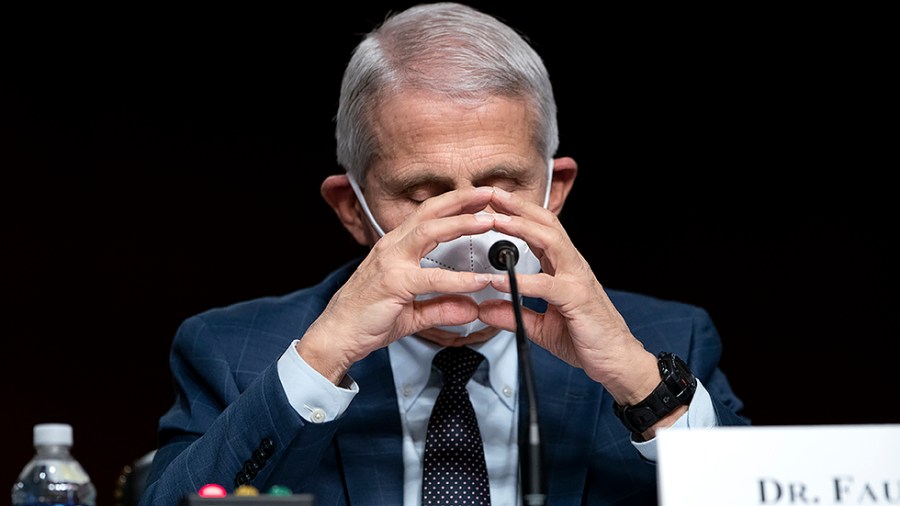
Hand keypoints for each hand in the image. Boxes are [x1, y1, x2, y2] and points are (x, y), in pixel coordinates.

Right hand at [297, 186, 499, 383]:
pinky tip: (478, 280)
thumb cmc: (366, 319)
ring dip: (461, 224)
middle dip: (461, 200)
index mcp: (395, 247)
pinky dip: (458, 279)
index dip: (453, 204)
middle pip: (429, 212)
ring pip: (429, 232)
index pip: (427, 216)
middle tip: (489, 193)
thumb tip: (471, 308)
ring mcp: (390, 263)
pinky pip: (431, 278)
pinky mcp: (392, 283)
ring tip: (488, 221)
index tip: (478, 199)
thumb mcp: (412, 313)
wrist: (336, 336)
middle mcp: (392, 248)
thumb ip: (442, 308)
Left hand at [479, 187, 659, 404]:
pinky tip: (499, 279)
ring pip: (550, 241)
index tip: (493, 203)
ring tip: (494, 221)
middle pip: (545, 224)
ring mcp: (577, 279)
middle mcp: (571, 266)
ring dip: (520, 227)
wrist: (616, 362)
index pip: (539, 229)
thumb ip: (512, 315)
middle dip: (517, 206)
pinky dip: (521, 280)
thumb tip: (485, 308)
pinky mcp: (577, 299)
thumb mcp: (539, 327)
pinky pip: (546, 284)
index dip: (517, 213)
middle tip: (490, 194)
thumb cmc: (586, 339)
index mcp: (563, 267)